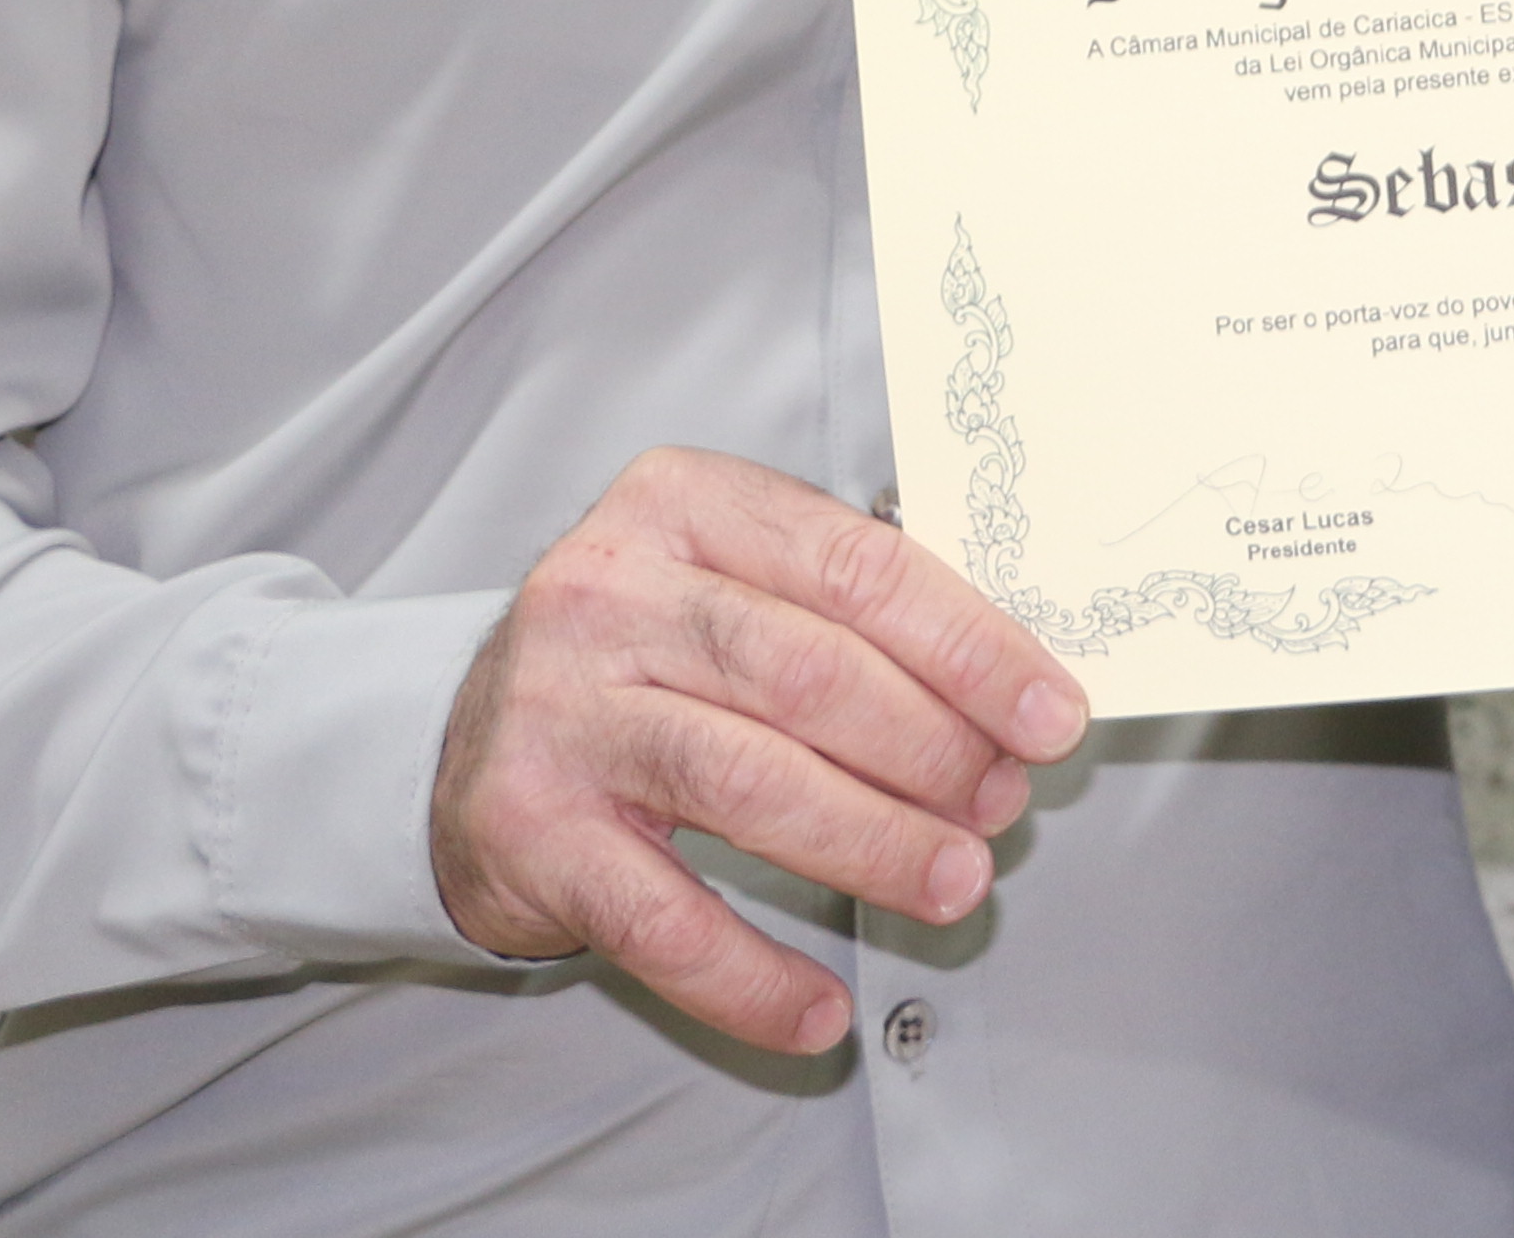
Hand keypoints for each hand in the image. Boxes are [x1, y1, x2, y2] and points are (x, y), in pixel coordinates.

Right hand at [428, 448, 1089, 1053]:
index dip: (971, 649)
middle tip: (1002, 807)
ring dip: (872, 844)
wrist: (462, 746)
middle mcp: (609, 595)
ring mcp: (560, 713)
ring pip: (747, 783)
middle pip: (809, 675)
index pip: (858, 569)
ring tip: (954, 881)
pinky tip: (821, 1010)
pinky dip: (751, 975)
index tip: (1051, 717)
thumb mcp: (732, 583)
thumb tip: (1014, 691)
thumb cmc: (642, 658)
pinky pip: (660, 918)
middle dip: (932, 750)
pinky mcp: (527, 830)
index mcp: (683, 504)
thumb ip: (850, 610)